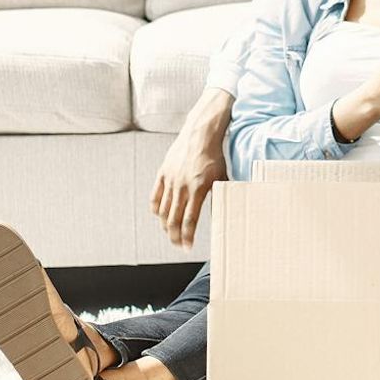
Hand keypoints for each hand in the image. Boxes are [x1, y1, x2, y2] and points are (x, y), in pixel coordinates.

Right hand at [148, 88, 232, 247]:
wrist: (201, 133)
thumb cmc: (215, 155)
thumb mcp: (222, 177)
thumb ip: (220, 196)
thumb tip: (223, 215)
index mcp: (198, 188)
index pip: (190, 219)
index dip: (187, 236)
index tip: (187, 247)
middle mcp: (182, 185)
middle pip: (174, 219)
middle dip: (175, 236)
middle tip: (178, 245)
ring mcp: (170, 179)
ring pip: (163, 210)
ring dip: (166, 225)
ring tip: (170, 234)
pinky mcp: (163, 173)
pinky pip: (155, 196)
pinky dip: (156, 209)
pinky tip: (161, 216)